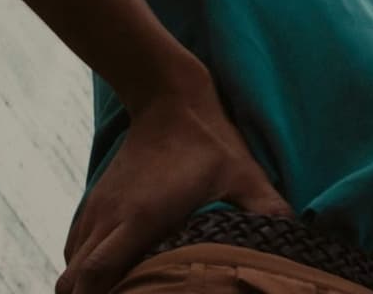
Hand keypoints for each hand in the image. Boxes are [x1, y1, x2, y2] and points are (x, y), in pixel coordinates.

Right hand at [56, 76, 291, 293]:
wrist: (169, 98)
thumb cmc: (209, 141)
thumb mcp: (245, 176)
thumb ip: (267, 210)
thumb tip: (302, 238)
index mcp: (140, 218)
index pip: (97, 275)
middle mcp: (108, 217)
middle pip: (73, 282)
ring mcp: (96, 209)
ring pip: (70, 268)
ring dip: (85, 288)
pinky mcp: (93, 203)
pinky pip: (73, 250)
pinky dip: (82, 270)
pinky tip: (108, 277)